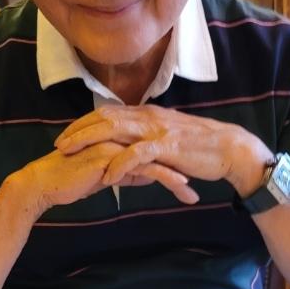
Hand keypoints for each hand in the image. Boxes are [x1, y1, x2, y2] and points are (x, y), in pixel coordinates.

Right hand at [17, 141, 197, 214]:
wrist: (46, 183)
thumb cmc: (73, 179)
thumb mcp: (108, 174)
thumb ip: (129, 171)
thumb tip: (149, 176)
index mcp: (121, 135)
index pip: (155, 144)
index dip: (176, 159)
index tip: (194, 174)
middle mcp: (121, 135)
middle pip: (162, 148)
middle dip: (184, 166)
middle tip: (204, 181)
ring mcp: (118, 144)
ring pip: (157, 157)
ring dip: (179, 175)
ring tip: (194, 195)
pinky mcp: (113, 158)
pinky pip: (146, 167)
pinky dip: (167, 177)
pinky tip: (183, 187)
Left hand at [54, 104, 272, 195]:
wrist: (230, 149)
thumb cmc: (201, 147)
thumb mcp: (169, 136)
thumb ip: (149, 138)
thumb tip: (132, 145)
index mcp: (148, 113)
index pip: (108, 112)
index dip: (85, 122)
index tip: (67, 134)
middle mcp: (149, 116)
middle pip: (104, 117)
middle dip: (78, 130)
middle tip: (58, 144)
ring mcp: (157, 129)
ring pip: (115, 129)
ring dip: (89, 141)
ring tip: (70, 154)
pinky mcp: (167, 146)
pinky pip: (137, 153)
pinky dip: (119, 164)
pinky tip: (107, 176)